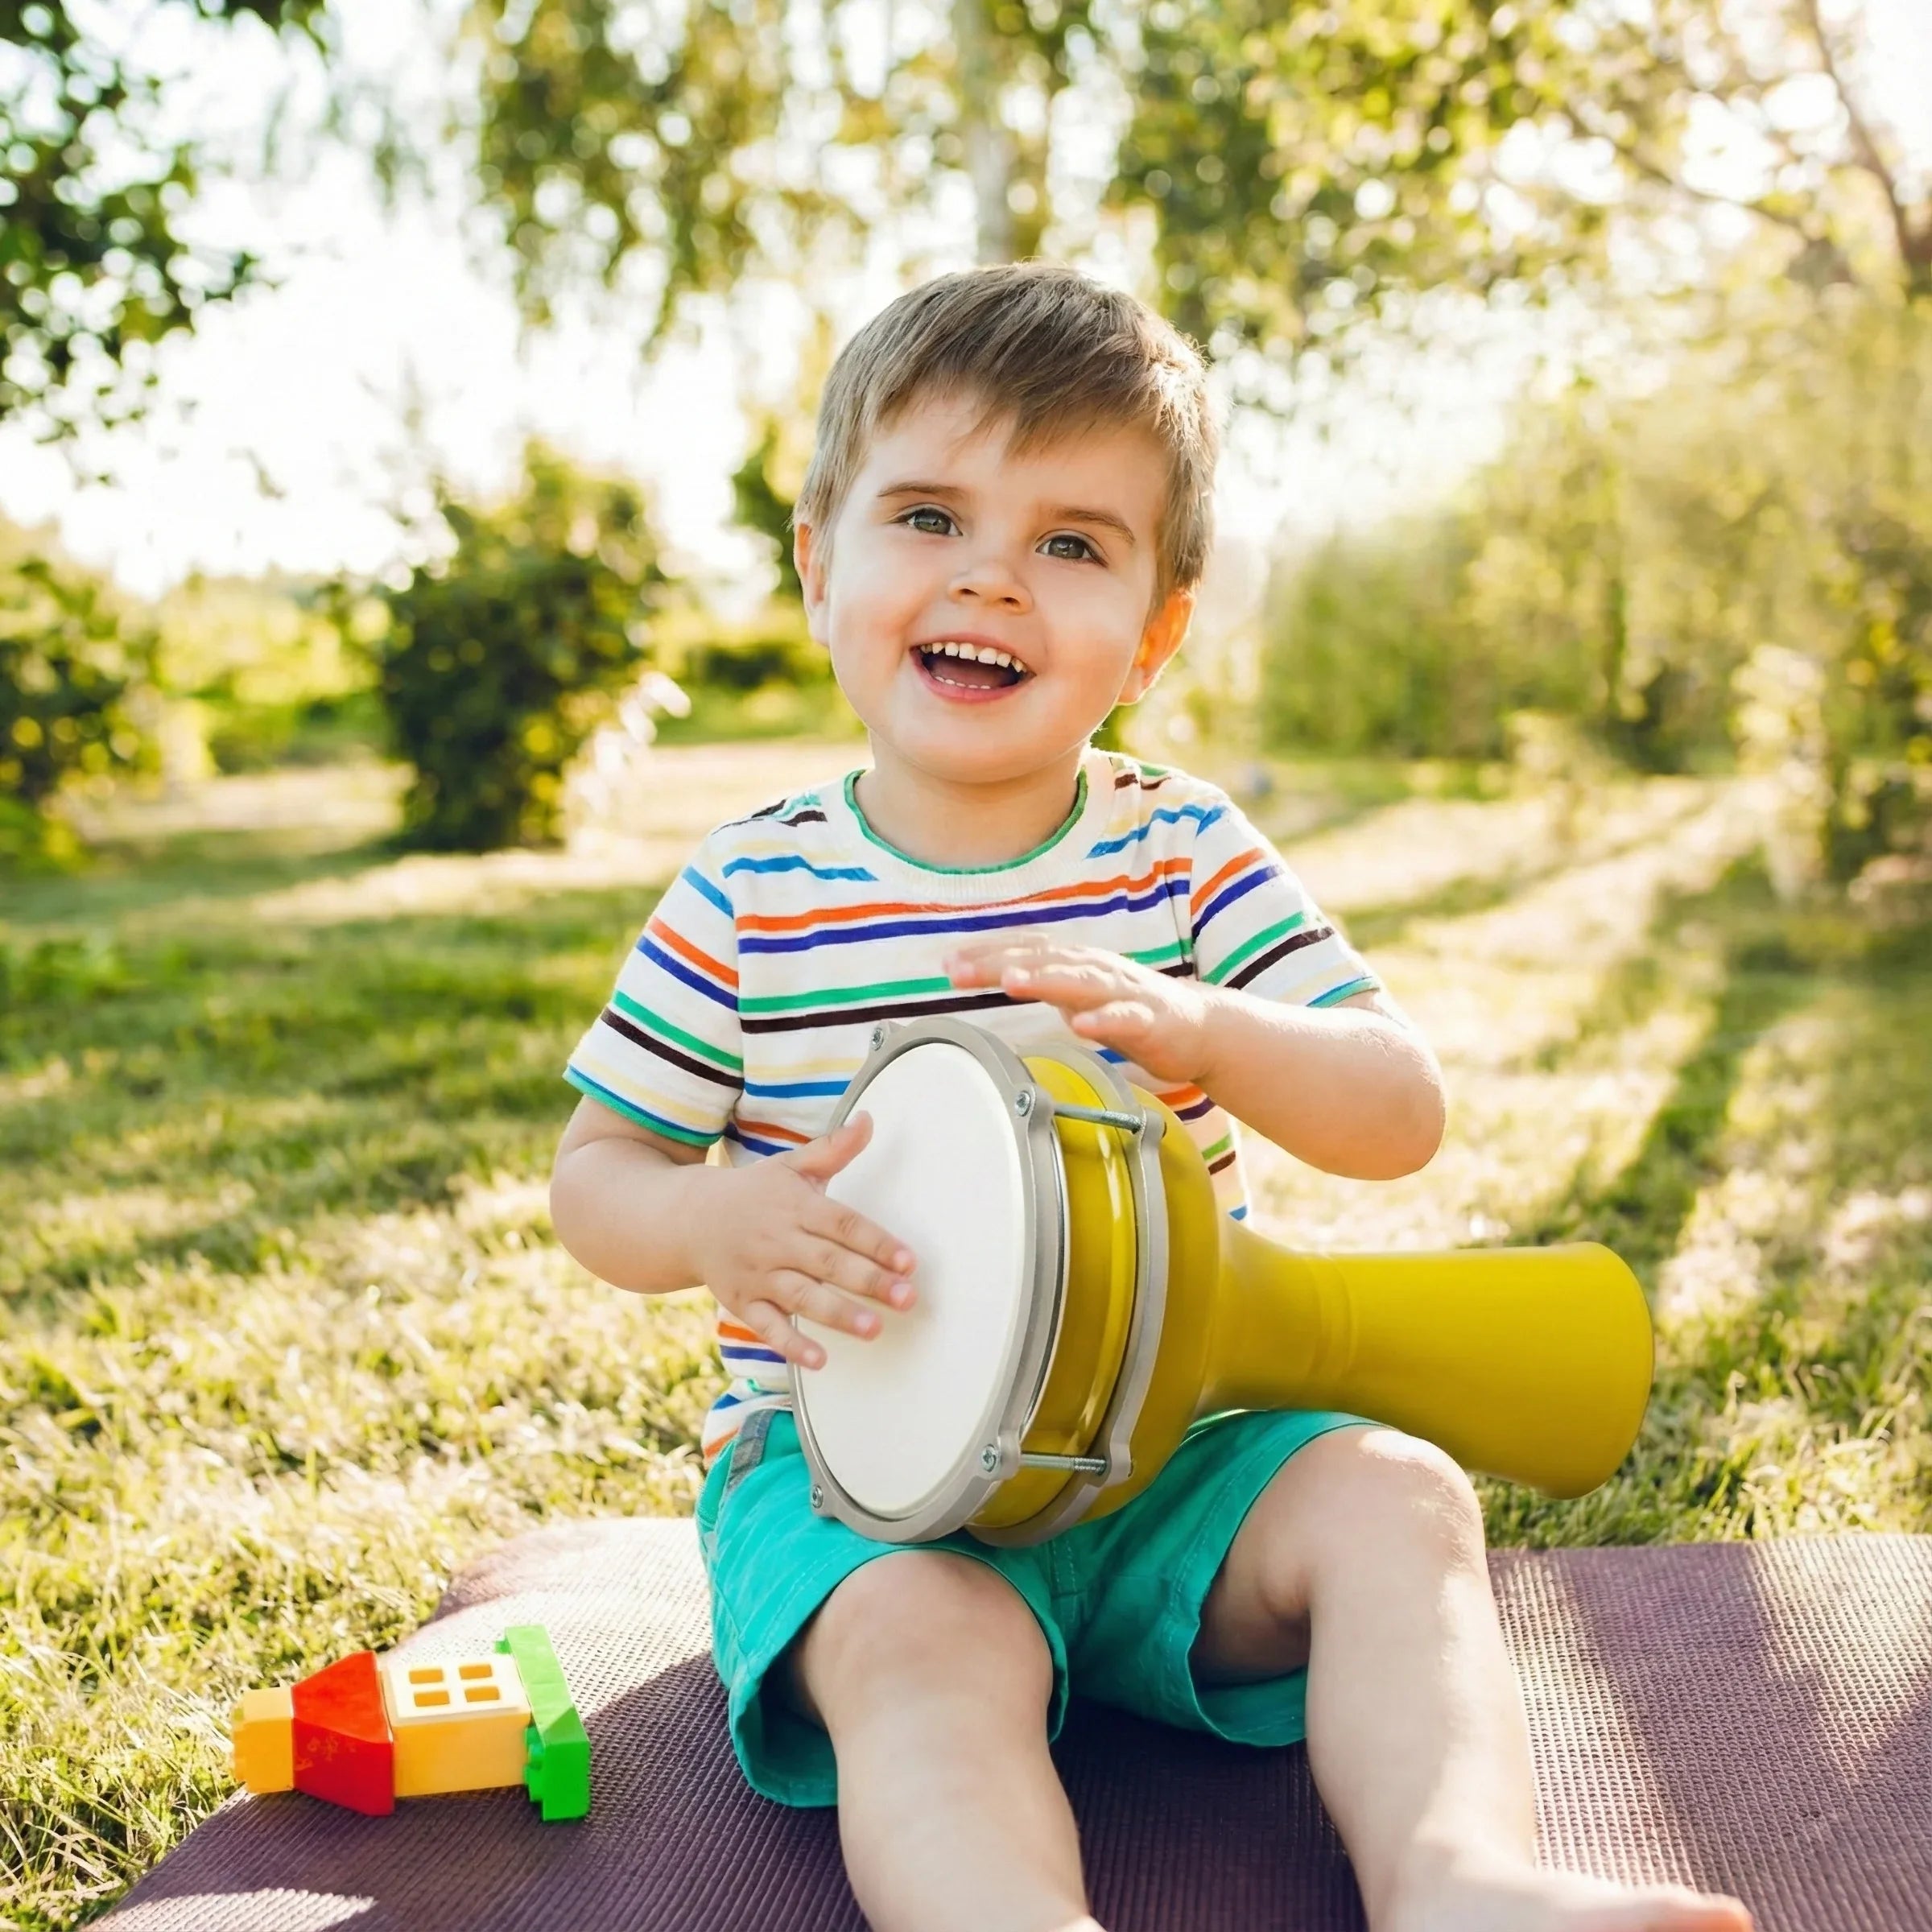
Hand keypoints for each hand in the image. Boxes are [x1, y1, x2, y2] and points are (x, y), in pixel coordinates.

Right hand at [694, 1113, 916, 1370]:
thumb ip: (834, 1149)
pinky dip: (792, 1345)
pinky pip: (768, 1328)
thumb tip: (870, 1120)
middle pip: (828, 1262)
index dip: (877, 1243)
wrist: (686, 1218)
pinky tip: (820, 1360)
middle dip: (869, 1281)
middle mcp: (777, 1240)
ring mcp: (757, 1274)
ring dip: (838, 1314)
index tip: (909, 1261)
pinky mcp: (742, 1303)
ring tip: (874, 1329)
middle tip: (907, 1298)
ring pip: (801, 1297)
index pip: (842, 1224)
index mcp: (795, 1206)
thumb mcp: (790, 1166)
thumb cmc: (754, 1193)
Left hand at [945, 941, 1218, 1086]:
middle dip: (999, 964)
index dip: (987, 954)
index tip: (947, 963)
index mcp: (1076, 962)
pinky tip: (1082, 1027)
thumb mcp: (1078, 993)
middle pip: (1043, 960)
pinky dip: (1103, 1022)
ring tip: (1011, 983)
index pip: (1026, 950)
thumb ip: (1043, 983)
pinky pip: (1125, 1020)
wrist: (1199, 1028)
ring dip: (1045, 980)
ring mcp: (1123, 993)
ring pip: (1080, 982)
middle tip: (959, 971)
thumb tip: (996, 975)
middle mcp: (1096, 969)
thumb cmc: (1132, 1009)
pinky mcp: (1150, 1020)